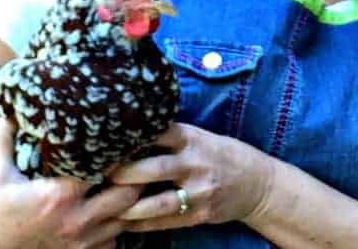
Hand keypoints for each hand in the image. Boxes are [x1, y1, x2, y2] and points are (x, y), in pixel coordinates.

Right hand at [0, 118, 142, 248]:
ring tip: (128, 184)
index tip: (125, 141)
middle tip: (134, 162)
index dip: (119, 155)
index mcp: (60, 196)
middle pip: (128, 196)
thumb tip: (4, 115)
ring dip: (128, 204)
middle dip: (135, 179)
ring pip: (125, 221)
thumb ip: (1, 143)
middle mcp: (77, 221)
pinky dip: (116, 228)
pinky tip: (110, 213)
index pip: (106, 170)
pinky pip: (113, 242)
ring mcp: (81, 243)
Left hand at [111, 123, 273, 231]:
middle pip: (153, 168)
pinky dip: (143, 225)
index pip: (157, 133)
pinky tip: (125, 224)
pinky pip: (166, 222)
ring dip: (129, 206)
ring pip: (157, 201)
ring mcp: (199, 191)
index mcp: (193, 139)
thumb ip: (172, 136)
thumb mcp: (202, 137)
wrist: (258, 184)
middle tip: (99, 175)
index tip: (106, 141)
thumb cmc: (223, 155)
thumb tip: (133, 132)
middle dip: (123, 173)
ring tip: (107, 206)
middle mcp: (195, 163)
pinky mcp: (200, 214)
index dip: (131, 138)